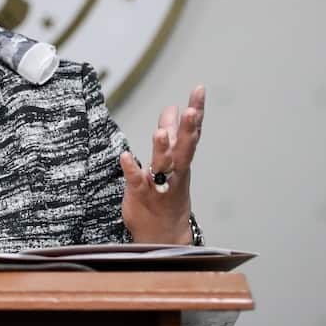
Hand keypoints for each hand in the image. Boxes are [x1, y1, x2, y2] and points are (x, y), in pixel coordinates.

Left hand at [118, 84, 204, 244]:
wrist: (162, 235)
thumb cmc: (166, 193)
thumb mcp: (171, 160)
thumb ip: (170, 134)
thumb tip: (173, 108)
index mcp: (181, 161)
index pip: (191, 133)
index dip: (196, 112)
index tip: (198, 90)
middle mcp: (174, 172)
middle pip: (184, 149)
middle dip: (188, 130)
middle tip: (191, 110)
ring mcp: (158, 185)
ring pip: (163, 166)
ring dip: (162, 149)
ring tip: (159, 132)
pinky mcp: (140, 196)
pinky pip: (137, 182)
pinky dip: (132, 170)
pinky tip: (126, 156)